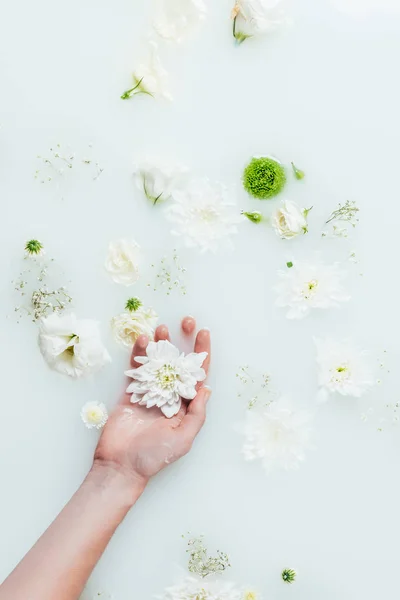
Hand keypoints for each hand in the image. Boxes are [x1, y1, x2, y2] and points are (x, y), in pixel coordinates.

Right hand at [93, 316, 210, 487]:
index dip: (202, 354)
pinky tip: (142, 340)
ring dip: (161, 344)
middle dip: (183, 342)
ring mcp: (149, 393)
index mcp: (185, 407)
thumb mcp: (184, 438)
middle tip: (185, 321)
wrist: (121, 466)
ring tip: (162, 328)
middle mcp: (169, 396)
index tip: (204, 333)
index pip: (197, 375)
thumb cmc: (155, 456)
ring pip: (157, 363)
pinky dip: (139, 354)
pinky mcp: (130, 393)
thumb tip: (207, 388)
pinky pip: (136, 370)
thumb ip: (197, 414)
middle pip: (179, 363)